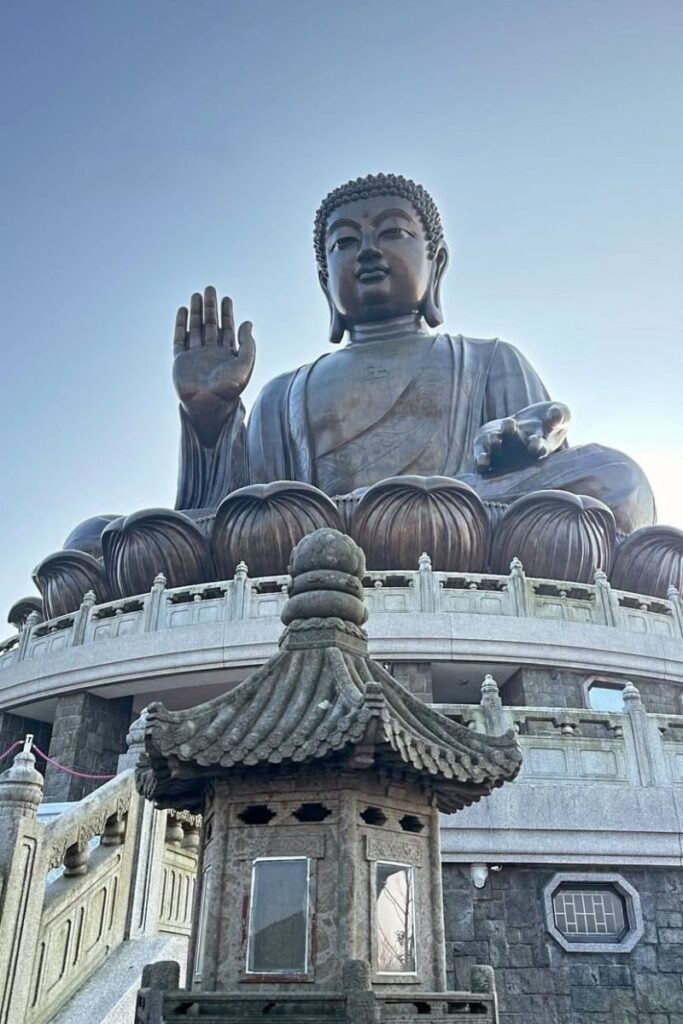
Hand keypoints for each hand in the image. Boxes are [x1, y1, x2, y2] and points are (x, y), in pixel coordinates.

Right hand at [173, 287, 255, 447]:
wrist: (209, 405)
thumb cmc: (230, 388)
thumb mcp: (245, 364)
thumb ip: (248, 343)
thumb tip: (248, 322)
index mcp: (227, 354)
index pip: (227, 328)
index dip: (227, 313)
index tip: (227, 299)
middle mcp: (211, 353)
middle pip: (210, 325)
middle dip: (210, 307)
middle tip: (210, 289)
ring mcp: (195, 356)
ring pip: (195, 328)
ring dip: (196, 312)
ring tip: (197, 295)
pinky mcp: (181, 360)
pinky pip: (180, 339)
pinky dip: (181, 325)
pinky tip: (183, 311)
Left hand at [473, 401, 569, 472]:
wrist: (526, 422)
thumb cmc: (547, 419)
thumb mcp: (560, 412)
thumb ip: (560, 414)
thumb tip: (556, 416)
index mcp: (540, 446)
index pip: (539, 448)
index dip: (537, 446)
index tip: (535, 442)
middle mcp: (520, 454)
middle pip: (517, 450)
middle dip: (514, 441)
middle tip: (511, 428)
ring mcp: (502, 456)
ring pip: (498, 456)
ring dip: (495, 448)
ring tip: (495, 438)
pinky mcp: (485, 452)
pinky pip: (482, 461)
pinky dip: (481, 461)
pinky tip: (481, 460)